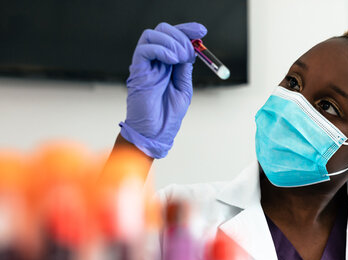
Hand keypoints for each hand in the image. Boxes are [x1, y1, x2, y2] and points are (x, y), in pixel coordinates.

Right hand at [119, 22, 206, 158]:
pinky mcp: (138, 71)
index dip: (188, 30)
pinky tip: (172, 60)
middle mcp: (155, 61)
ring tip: (180, 58)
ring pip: (152, 35)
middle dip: (180, 35)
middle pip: (163, 31)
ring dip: (171, 42)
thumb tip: (190, 51)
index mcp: (168, 64)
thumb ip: (185, 69)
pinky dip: (160, 49)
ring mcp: (146, 65)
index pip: (175, 38)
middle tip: (190, 51)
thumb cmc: (168, 116)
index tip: (202, 31)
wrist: (156, 133)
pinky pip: (145, 49)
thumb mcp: (183, 88)